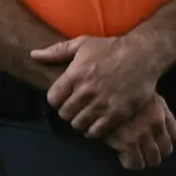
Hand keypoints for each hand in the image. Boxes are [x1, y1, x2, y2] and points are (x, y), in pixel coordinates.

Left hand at [32, 32, 173, 156]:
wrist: (143, 55)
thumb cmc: (111, 48)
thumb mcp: (82, 44)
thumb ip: (56, 51)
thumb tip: (33, 55)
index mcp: (75, 74)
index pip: (53, 99)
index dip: (56, 100)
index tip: (63, 98)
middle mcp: (87, 91)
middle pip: (64, 113)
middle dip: (67, 112)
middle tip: (74, 108)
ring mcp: (103, 104)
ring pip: (78, 124)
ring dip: (79, 122)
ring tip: (85, 115)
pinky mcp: (118, 114)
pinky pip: (97, 131)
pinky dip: (93, 131)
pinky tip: (95, 124)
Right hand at [109, 94, 175, 168]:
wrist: (102, 90)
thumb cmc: (118, 88)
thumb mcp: (141, 91)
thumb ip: (150, 104)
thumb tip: (153, 116)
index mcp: (160, 110)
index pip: (174, 134)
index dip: (163, 139)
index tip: (155, 140)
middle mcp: (156, 124)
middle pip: (166, 149)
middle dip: (156, 152)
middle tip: (145, 152)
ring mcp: (143, 134)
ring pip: (153, 159)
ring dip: (145, 160)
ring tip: (135, 157)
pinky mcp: (128, 143)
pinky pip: (135, 163)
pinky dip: (131, 163)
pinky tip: (122, 156)